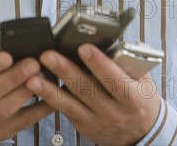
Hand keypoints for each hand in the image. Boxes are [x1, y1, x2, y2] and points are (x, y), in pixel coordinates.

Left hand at [25, 44, 160, 145]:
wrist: (142, 134)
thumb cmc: (141, 100)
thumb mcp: (144, 80)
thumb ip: (129, 62)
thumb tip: (110, 42)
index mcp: (131, 98)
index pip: (114, 79)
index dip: (98, 63)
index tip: (83, 47)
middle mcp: (113, 112)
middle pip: (86, 89)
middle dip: (64, 71)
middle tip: (48, 55)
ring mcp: (97, 122)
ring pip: (70, 104)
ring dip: (49, 90)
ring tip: (33, 77)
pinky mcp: (84, 127)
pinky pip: (65, 111)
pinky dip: (50, 99)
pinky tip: (38, 87)